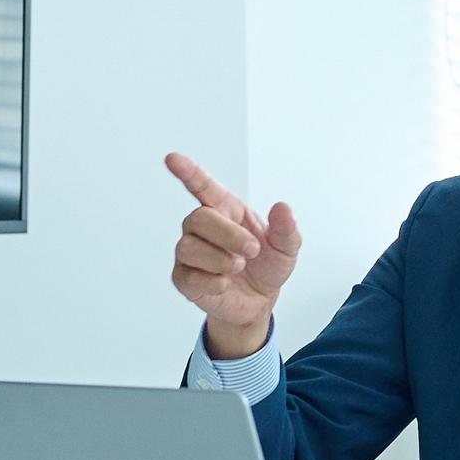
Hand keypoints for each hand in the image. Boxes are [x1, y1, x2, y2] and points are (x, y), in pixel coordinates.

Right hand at [164, 152, 300, 356]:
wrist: (259, 301)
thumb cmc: (268, 265)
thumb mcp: (286, 247)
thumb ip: (286, 228)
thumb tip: (283, 207)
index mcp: (226, 209)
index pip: (202, 186)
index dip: (187, 171)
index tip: (172, 158)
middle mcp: (202, 227)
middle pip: (198, 217)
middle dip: (228, 235)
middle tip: (252, 250)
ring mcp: (189, 252)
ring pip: (189, 247)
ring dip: (220, 259)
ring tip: (238, 267)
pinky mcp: (183, 278)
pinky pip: (188, 276)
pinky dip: (213, 282)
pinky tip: (226, 284)